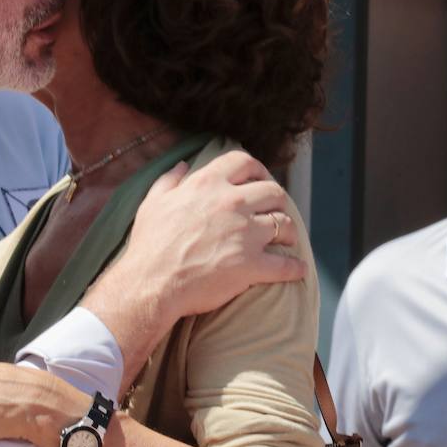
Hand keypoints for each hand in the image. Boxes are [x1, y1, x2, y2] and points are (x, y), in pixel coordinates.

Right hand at [83, 151, 305, 380]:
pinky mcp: (251, 265)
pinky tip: (298, 269)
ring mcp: (244, 234)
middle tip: (275, 210)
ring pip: (283, 224)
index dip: (257, 169)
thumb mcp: (153, 203)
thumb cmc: (149, 245)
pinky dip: (294, 267)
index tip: (259, 179)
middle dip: (278, 201)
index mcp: (207, 184)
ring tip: (285, 239)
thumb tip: (184, 165)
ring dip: (288, 231)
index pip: (244, 162)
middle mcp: (231, 203)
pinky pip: (284, 264)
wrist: (150, 284)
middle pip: (273, 191)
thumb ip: (170, 180)